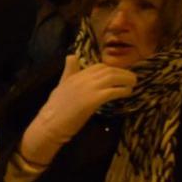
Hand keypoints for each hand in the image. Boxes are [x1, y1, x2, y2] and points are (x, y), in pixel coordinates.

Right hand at [19, 55, 135, 166]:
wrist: (48, 125)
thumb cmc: (54, 109)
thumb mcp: (61, 85)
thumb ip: (69, 71)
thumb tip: (71, 56)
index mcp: (75, 75)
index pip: (99, 66)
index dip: (112, 69)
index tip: (120, 74)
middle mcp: (82, 78)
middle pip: (108, 70)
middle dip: (123, 73)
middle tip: (132, 78)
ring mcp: (87, 88)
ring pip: (113, 78)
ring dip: (126, 79)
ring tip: (133, 84)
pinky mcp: (92, 100)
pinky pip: (112, 91)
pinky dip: (122, 90)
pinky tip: (127, 93)